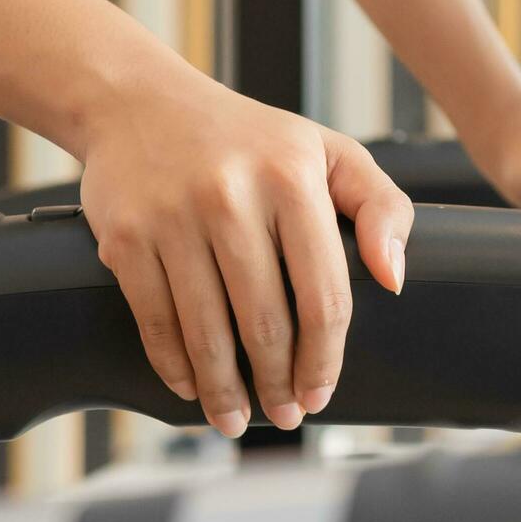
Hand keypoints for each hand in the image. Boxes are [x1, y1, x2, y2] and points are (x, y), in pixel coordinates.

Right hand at [73, 77, 412, 437]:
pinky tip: (191, 386)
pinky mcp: (126, 236)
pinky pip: (156, 320)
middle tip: (285, 415)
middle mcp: (233, 196)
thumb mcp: (328, 153)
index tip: (321, 392)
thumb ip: (380, 208)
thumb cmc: (248, 139)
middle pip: (266, 323)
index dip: (324, 357)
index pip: (323, 294)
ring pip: (207, 332)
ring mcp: (175, 217)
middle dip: (278, 383)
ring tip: (235, 418)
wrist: (139, 103)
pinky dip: (174, 365)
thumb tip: (394, 278)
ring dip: (224, 390)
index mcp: (293, 178)